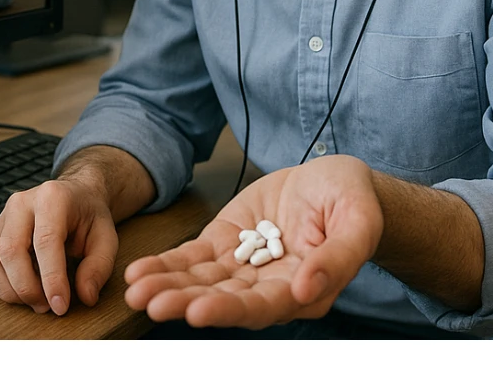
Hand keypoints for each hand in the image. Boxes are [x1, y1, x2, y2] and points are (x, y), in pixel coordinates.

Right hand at [0, 177, 118, 314]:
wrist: (75, 196)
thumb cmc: (89, 216)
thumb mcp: (107, 237)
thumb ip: (98, 266)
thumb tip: (85, 295)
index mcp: (53, 197)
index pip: (46, 241)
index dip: (51, 279)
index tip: (60, 306)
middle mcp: (23, 202)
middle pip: (11, 251)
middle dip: (27, 288)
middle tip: (48, 306)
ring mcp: (4, 214)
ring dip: (10, 289)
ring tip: (35, 300)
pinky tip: (21, 288)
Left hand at [124, 155, 383, 329]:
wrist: (336, 181)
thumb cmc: (353, 202)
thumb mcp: (358, 222)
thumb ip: (337, 258)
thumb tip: (305, 288)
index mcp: (302, 289)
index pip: (261, 306)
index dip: (228, 309)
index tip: (196, 310)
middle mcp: (268, 286)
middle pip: (222, 298)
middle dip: (184, 301)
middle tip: (150, 303)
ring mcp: (244, 265)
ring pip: (200, 281)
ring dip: (167, 286)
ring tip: (135, 290)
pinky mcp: (227, 241)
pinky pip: (194, 257)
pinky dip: (167, 264)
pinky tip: (140, 271)